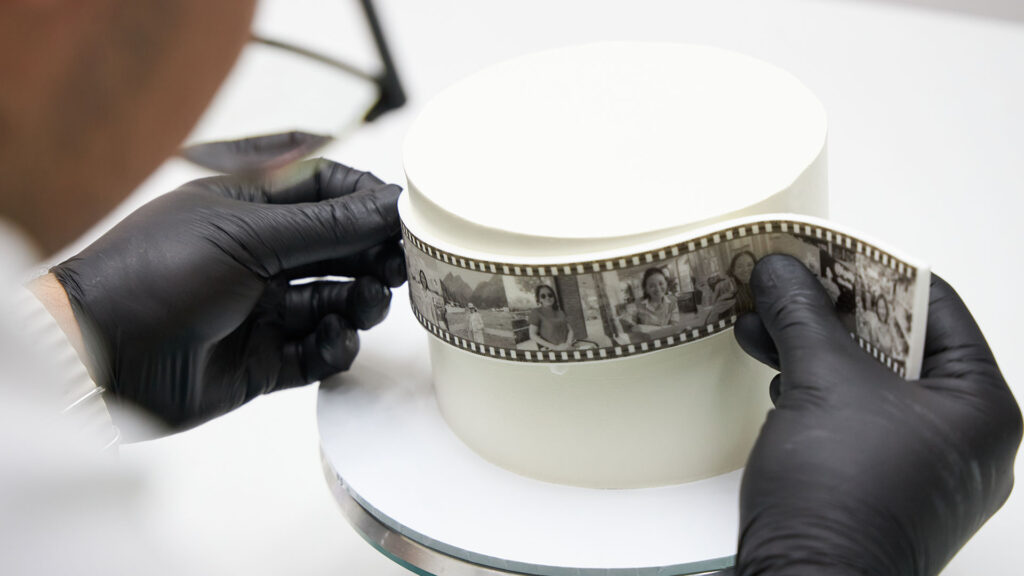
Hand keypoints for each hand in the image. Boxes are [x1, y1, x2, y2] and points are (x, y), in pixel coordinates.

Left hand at [52, 159, 405, 429]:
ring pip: (337, 301)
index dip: (366, 199)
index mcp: (248, 207)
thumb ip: (328, 226)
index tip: (403, 215)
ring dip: (361, 301)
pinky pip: (320, 350)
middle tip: (400, 266)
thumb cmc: (156, 274)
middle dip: (373, 255)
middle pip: (339, 248)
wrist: (102, 356)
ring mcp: (263, 309)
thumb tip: (389, 204)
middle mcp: (259, 256)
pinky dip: (336, 345)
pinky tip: (335, 338)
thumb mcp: (249, 235)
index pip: (324, 189)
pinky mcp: (266, 359)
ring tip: (365, 303)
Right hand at [732, 255, 1020, 575]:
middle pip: (901, 345)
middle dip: (834, 313)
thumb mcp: (820, 382)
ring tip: (763, 325)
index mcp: (981, 406)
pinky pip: (859, 420)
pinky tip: (777, 378)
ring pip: (874, 384)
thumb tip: (781, 270)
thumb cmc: (840, 494)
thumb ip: (803, 316)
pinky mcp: (886, 489)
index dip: (873, 272)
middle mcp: (966, 438)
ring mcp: (927, 469)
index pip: (935, 306)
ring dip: (817, 351)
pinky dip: (819, 393)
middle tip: (790, 285)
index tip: (824, 253)